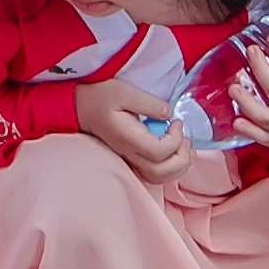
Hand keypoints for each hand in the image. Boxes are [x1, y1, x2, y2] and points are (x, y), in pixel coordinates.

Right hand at [75, 78, 189, 177]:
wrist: (83, 107)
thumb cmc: (102, 97)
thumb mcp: (125, 91)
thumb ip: (149, 103)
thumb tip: (169, 115)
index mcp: (128, 138)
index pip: (158, 152)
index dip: (175, 139)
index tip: (176, 122)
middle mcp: (129, 154)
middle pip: (161, 172)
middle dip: (182, 157)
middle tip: (185, 136)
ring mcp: (131, 160)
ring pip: (160, 178)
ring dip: (180, 165)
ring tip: (185, 145)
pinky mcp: (133, 160)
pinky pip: (156, 174)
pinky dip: (173, 168)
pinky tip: (177, 151)